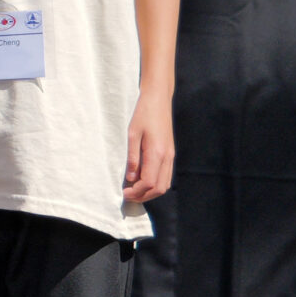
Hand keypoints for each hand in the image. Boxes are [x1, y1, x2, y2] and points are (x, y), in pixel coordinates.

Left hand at [124, 88, 174, 202]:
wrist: (159, 101)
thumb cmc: (143, 114)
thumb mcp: (132, 134)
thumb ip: (132, 157)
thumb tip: (131, 178)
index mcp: (157, 153)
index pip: (149, 182)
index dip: (137, 192)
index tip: (124, 193)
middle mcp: (167, 157)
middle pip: (159, 188)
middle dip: (144, 196)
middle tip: (128, 195)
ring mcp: (171, 156)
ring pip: (165, 184)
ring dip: (151, 192)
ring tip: (134, 191)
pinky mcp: (171, 153)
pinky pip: (167, 176)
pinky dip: (156, 184)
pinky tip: (143, 181)